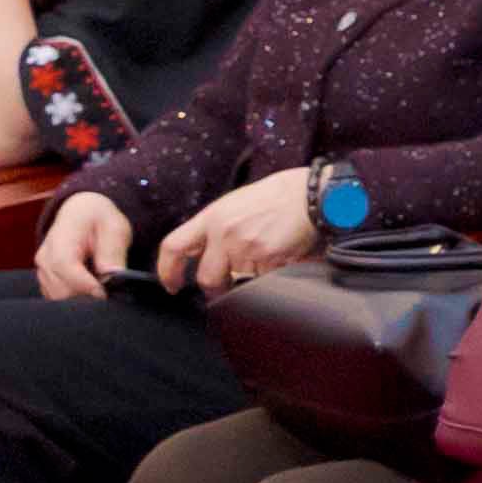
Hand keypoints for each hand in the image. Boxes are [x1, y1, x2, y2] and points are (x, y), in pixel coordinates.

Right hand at [30, 192, 135, 302]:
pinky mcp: (45, 280)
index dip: (84, 284)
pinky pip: (58, 298)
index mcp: (61, 237)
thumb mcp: (115, 228)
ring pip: (58, 297)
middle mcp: (45, 255)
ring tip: (101, 286)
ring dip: (81, 297)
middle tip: (109, 292)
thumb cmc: (100, 220)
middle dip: (86, 295)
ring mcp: (42, 269)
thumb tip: (113, 275)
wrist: (82, 213)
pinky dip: (75, 298)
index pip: (64, 266)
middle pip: (60, 288)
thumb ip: (112, 251)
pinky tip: (90, 288)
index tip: (104, 293)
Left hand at [161, 164, 326, 295]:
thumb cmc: (280, 196)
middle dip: (215, 288)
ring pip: (238, 279)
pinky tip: (283, 254)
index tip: (172, 284)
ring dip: (251, 274)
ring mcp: (245, 246)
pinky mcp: (267, 258)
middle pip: (206, 277)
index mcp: (213, 217)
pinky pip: (262, 279)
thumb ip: (217, 228)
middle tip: (224, 289)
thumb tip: (207, 254)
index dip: (168, 270)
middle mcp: (224, 232)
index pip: (174, 246)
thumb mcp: (237, 204)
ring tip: (269, 252)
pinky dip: (271, 273)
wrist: (313, 194)